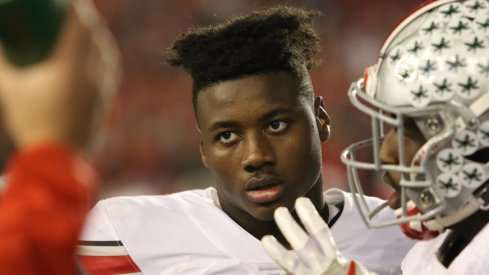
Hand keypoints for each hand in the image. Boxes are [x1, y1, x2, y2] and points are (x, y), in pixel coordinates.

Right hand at [0, 0, 119, 150]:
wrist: (58, 156)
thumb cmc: (32, 121)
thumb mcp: (12, 89)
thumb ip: (2, 62)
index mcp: (72, 66)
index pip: (81, 27)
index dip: (78, 9)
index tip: (72, 2)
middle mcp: (94, 75)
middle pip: (98, 39)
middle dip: (90, 23)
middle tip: (79, 15)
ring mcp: (103, 90)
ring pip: (108, 57)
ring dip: (101, 41)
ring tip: (91, 34)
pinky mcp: (106, 103)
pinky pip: (111, 74)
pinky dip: (106, 60)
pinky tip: (100, 62)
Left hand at [261, 197, 373, 274]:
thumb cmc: (330, 266)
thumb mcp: (332, 254)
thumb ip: (319, 240)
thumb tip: (303, 209)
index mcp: (329, 253)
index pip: (320, 232)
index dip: (310, 216)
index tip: (300, 201)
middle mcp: (319, 264)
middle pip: (303, 245)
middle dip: (291, 228)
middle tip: (279, 211)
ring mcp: (308, 274)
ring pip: (291, 263)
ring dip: (277, 252)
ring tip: (266, 240)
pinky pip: (288, 269)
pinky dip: (277, 259)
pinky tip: (267, 251)